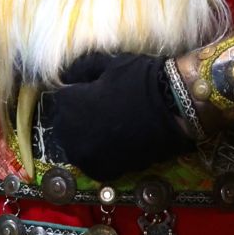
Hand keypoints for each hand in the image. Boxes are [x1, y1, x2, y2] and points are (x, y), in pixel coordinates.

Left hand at [37, 52, 191, 180]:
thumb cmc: (139, 79)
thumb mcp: (108, 63)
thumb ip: (81, 68)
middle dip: (76, 116)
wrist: (173, 107)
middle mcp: (71, 134)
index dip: (76, 93)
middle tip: (99, 108)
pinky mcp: (105, 171)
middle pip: (64, 125)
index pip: (60, 99)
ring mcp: (87, 156)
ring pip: (75, 146)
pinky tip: (113, 142)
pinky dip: (98, 154)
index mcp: (68, 105)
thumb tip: (67, 75)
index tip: (91, 90)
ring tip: (106, 126)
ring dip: (85, 137)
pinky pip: (92, 163)